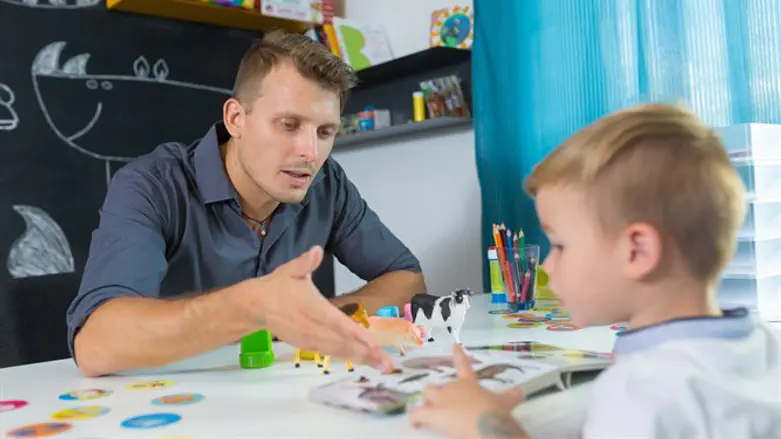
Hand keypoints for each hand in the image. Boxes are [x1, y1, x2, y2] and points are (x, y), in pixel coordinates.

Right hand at [243, 245, 393, 371]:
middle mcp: (315, 328)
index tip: (373, 343)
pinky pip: (330, 353)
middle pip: (344, 343)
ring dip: (360, 358)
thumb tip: (316, 250)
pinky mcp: (307, 345)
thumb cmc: (276, 287)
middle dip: (366, 353)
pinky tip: (361, 360)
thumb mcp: (290, 271)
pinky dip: (346, 357)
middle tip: (387, 362)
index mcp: (314, 309)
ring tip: (380, 364)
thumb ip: (305, 262)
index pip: (339, 324)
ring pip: (339, 351)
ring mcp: (311, 339)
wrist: (255, 307)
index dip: (357, 335)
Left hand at [409, 344, 527, 438]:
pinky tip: (414, 424)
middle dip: (436, 395)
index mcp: (469, 384)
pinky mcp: (432, 414)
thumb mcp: (505, 403)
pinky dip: (415, 419)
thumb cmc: (495, 412)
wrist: (485, 424)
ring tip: (425, 412)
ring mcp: (440, 400)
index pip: (463, 365)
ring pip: (426, 395)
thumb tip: (521, 391)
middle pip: (437, 386)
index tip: (454, 345)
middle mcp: (453, 388)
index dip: (458, 355)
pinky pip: (417, 414)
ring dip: (424, 403)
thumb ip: (511, 396)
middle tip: (441, 405)